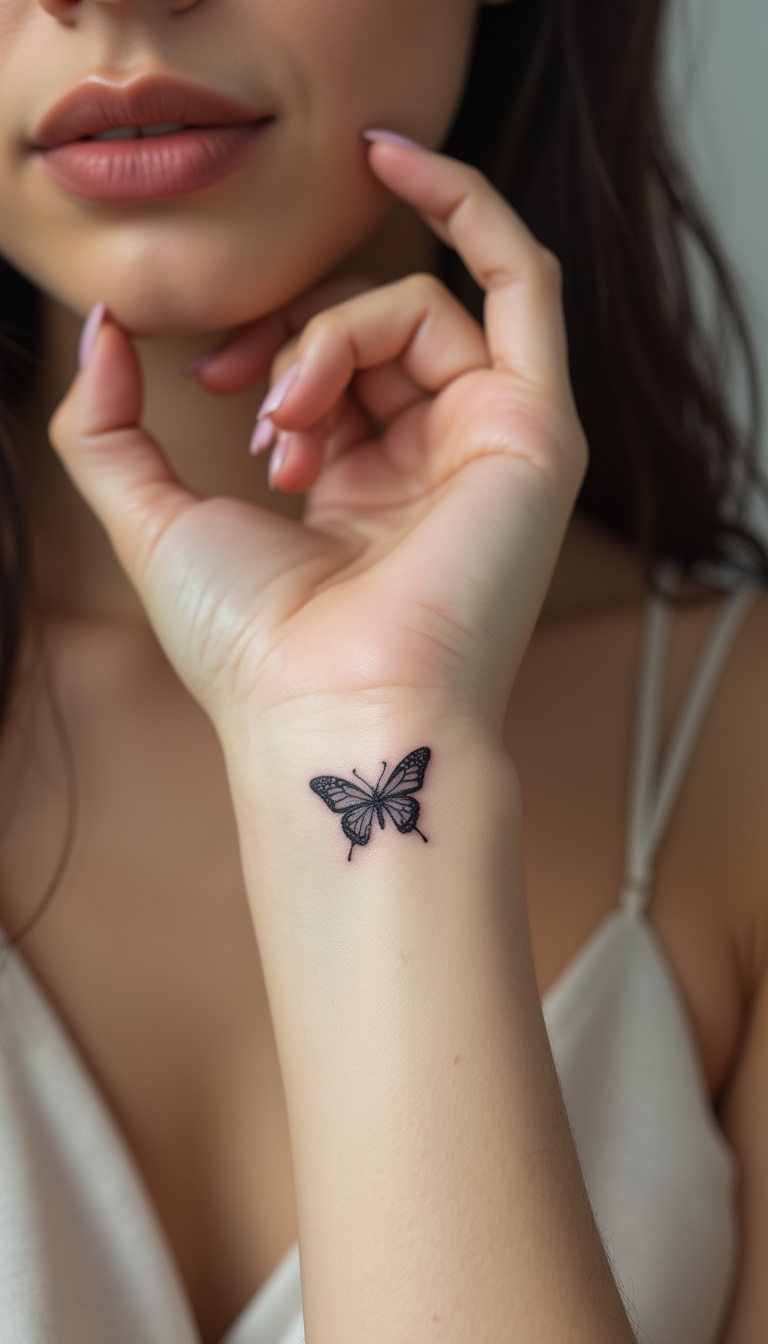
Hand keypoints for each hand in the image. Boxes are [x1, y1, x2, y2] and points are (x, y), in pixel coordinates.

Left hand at [49, 141, 586, 746]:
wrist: (329, 710)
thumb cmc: (250, 643)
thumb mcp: (149, 517)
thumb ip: (108, 422)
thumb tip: (105, 325)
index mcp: (367, 491)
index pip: (330, 364)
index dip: (267, 345)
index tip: (207, 384)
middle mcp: (436, 465)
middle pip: (376, 327)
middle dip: (297, 338)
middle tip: (252, 409)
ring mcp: (491, 444)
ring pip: (421, 306)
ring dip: (334, 335)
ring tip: (291, 422)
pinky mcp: (534, 429)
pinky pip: (522, 280)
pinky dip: (466, 205)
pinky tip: (395, 161)